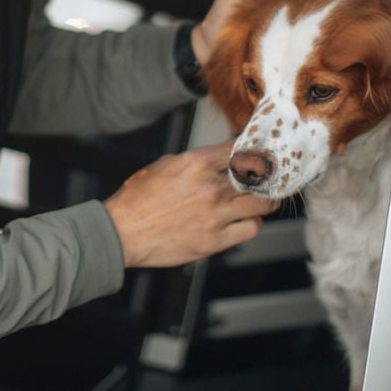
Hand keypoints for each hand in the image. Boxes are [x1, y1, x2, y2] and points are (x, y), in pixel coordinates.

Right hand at [104, 141, 277, 267]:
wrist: (123, 232)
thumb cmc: (139, 199)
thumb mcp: (166, 164)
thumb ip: (196, 161)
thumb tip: (218, 159)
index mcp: (196, 163)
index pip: (239, 150)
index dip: (250, 151)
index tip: (255, 155)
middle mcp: (210, 188)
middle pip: (258, 177)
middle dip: (265, 175)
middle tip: (267, 177)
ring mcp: (215, 215)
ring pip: (262, 205)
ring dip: (266, 201)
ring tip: (263, 200)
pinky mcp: (215, 240)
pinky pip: (250, 229)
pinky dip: (252, 223)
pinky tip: (246, 220)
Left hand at [191, 0, 372, 64]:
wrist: (205, 54)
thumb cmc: (217, 23)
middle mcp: (296, 13)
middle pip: (334, 4)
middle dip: (356, 6)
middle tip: (373, 16)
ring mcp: (295, 35)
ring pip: (329, 28)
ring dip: (347, 29)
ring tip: (365, 37)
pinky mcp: (291, 55)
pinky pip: (317, 52)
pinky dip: (332, 52)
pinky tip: (343, 60)